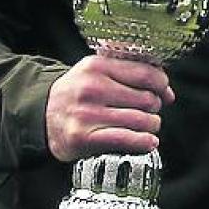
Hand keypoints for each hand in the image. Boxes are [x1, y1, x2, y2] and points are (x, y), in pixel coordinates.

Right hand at [45, 55, 175, 161]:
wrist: (40, 114)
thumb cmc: (77, 92)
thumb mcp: (98, 70)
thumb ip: (132, 74)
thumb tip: (168, 93)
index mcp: (98, 66)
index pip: (146, 74)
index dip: (162, 84)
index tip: (163, 90)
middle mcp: (92, 88)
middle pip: (147, 99)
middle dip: (155, 107)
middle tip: (149, 110)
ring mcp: (87, 114)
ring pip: (141, 121)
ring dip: (151, 126)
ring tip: (146, 126)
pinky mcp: (83, 138)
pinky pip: (126, 139)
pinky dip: (143, 142)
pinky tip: (148, 142)